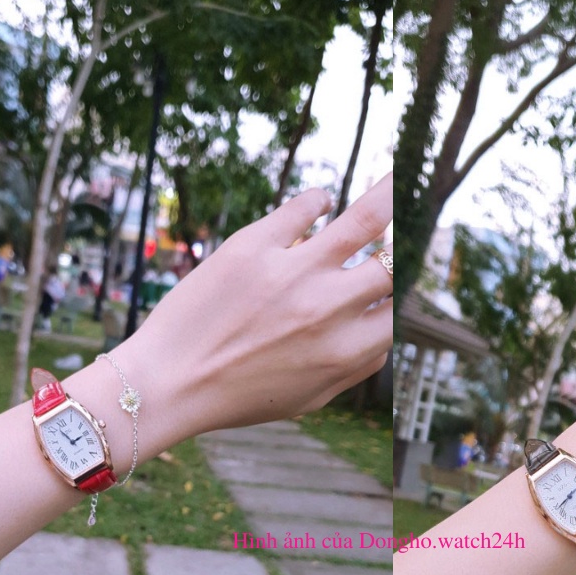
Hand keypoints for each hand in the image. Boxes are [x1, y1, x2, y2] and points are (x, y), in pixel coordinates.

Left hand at [117, 173, 392, 446]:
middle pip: (392, 265)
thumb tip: (385, 335)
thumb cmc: (240, 397)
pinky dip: (318, 199)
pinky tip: (322, 200)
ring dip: (388, 194)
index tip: (397, 282)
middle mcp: (327, 310)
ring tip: (398, 175)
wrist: (169, 382)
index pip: (399, 310)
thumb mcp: (310, 399)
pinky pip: (302, 207)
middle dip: (404, 245)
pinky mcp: (253, 246)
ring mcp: (292, 273)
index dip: (402, 295)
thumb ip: (355, 368)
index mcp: (345, 351)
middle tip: (406, 229)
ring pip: (364, 220)